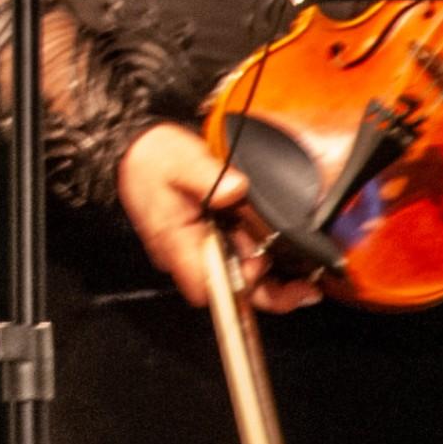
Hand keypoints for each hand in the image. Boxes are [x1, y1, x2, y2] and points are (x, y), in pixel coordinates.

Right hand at [115, 122, 317, 313]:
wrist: (137, 151)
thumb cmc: (153, 159)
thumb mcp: (181, 160)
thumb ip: (207, 175)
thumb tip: (237, 189)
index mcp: (178, 242)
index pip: (208, 288)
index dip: (241, 291)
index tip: (270, 275)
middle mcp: (186, 256)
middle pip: (229, 291)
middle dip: (269, 290)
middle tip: (305, 287)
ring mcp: (197, 251)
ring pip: (236, 277)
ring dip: (267, 271)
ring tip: (297, 263)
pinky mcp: (206, 242)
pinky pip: (235, 260)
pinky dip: (259, 256)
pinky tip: (278, 246)